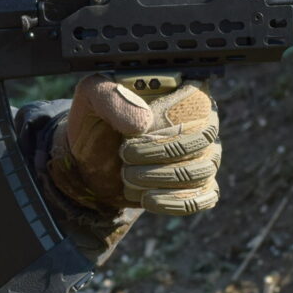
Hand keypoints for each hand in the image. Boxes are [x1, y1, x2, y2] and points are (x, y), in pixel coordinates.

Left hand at [48, 75, 220, 214]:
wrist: (89, 156)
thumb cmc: (96, 119)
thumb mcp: (92, 97)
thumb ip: (112, 99)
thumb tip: (143, 123)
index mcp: (183, 91)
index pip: (197, 104)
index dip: (167, 124)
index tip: (132, 137)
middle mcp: (202, 121)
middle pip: (201, 141)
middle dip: (160, 153)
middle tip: (125, 157)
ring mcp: (203, 155)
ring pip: (202, 170)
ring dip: (163, 179)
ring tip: (128, 178)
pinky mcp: (196, 184)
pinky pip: (204, 196)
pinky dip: (176, 201)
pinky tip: (147, 200)